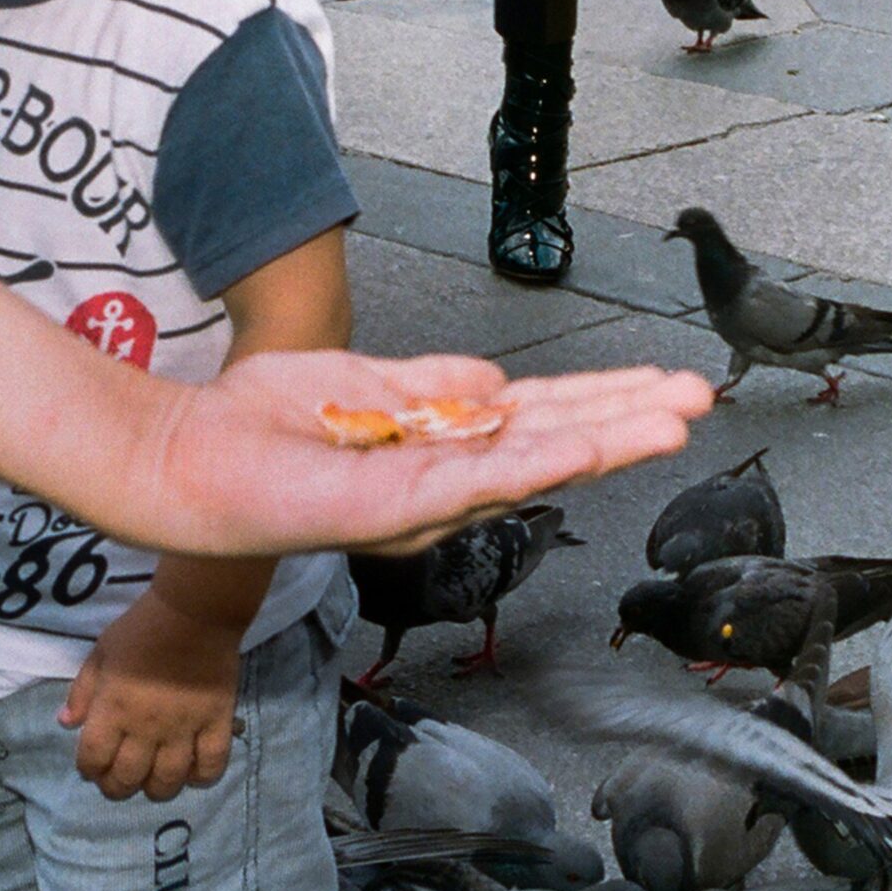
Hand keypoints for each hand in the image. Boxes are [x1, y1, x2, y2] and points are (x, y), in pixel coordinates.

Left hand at [59, 588, 242, 801]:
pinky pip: (210, 768)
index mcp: (113, 709)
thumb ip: (82, 690)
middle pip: (127, 781)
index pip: (93, 760)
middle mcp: (145, 728)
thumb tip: (66, 724)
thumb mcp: (102, 652)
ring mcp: (183, 730)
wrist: (194, 610)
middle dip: (117, 787)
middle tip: (120, 776)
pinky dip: (200, 777)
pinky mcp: (216, 724)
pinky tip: (192, 769)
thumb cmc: (142, 628)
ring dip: (156, 789)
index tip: (93, 764)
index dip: (89, 770)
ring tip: (154, 776)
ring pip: (167, 784)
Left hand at [146, 350, 712, 558]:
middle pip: (555, 445)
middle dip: (629, 420)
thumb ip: (433, 387)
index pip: (542, 422)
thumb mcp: (366, 387)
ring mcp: (421, 501)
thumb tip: (497, 380)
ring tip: (671, 420)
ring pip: (530, 466)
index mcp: (442, 449)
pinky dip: (531, 465)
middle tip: (700, 398)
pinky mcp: (389, 510)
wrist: (191, 458)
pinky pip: (470, 484)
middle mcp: (444, 484)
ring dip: (604, 441)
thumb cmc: (265, 426)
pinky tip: (581, 448)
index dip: (606, 403)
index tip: (665, 382)